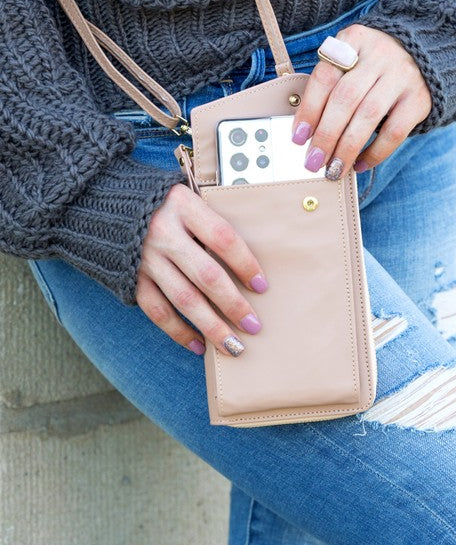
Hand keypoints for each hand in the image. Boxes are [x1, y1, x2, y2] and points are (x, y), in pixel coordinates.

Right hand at [135, 183, 268, 356]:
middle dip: (233, 304)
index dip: (245, 264)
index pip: (222, 238)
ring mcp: (145, 257)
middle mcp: (164, 232)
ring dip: (211, 326)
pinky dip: (178, 331)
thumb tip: (243, 265)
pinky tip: (199, 345)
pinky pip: (157, 310)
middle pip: (206, 275)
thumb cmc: (158, 202)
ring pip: (184, 299)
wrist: (104, 200)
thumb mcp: (186, 199)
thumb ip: (208, 224)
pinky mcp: (131, 277)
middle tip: (253, 325)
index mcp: (183, 206)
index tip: (261, 286)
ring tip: (233, 346)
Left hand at [291, 23, 431, 179]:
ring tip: (333, 169)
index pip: (325, 76)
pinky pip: (394, 132)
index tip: (297, 138)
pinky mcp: (419, 98)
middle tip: (313, 161)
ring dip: (346, 148)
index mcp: (353, 40)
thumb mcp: (350, 60)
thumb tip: (305, 133)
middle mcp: (379, 54)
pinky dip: (374, 153)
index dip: (309, 109)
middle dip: (325, 135)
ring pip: (368, 117)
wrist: (424, 53)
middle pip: (345, 98)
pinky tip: (359, 164)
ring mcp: (402, 75)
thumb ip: (330, 86)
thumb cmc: (372, 64)